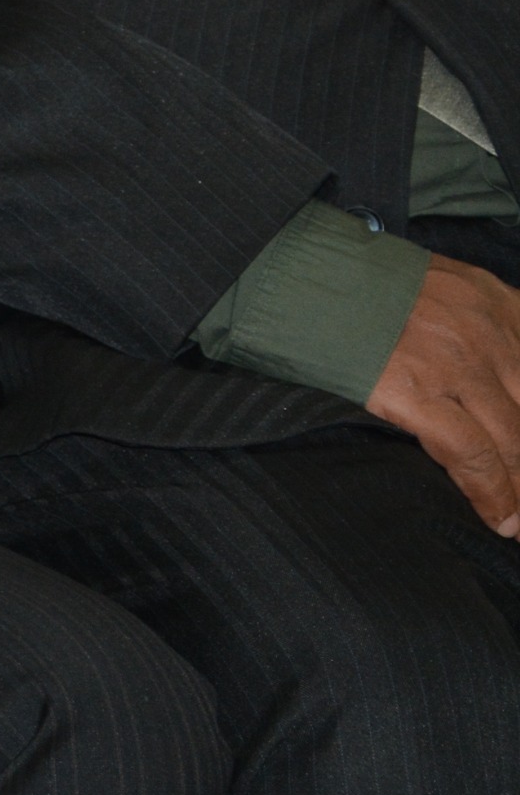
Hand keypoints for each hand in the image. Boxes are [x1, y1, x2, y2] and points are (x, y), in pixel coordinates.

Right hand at [368, 255, 519, 535]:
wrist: (297, 275)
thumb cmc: (354, 281)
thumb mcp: (436, 282)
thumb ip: (471, 315)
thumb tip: (492, 364)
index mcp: (493, 300)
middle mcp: (486, 331)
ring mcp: (455, 364)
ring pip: (513, 439)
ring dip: (519, 482)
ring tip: (519, 515)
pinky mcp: (415, 392)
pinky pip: (473, 455)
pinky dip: (492, 493)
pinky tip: (501, 519)